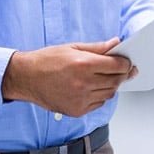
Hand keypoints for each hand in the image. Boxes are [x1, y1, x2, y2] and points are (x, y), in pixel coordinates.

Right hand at [1, 37, 136, 117]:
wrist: (26, 78)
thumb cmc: (46, 60)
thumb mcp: (72, 47)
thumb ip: (97, 47)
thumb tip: (115, 43)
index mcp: (83, 64)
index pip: (117, 65)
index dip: (125, 63)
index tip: (127, 61)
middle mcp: (83, 83)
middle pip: (116, 81)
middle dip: (123, 74)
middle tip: (124, 69)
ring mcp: (80, 99)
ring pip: (109, 94)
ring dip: (112, 85)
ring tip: (107, 77)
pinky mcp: (76, 110)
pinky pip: (98, 103)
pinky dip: (100, 95)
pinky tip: (94, 87)